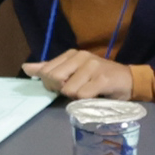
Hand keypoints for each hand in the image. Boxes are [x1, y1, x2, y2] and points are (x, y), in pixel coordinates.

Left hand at [27, 49, 149, 103]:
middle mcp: (81, 56)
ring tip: (88, 92)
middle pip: (54, 79)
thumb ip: (50, 69)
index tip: (63, 86)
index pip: (46, 71)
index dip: (51, 84)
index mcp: (72, 54)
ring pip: (69, 89)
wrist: (128, 80)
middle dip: (61, 90)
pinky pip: (83, 95)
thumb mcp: (73, 71)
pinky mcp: (102, 78)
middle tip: (75, 91)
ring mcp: (92, 66)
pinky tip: (95, 95)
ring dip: (76, 97)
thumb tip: (26, 68)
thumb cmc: (98, 78)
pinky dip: (86, 100)